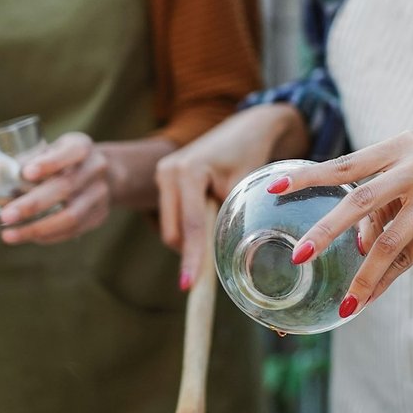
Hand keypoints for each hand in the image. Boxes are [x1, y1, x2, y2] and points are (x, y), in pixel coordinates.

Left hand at [0, 132, 110, 243]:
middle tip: (5, 216)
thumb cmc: (58, 162)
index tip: (27, 173)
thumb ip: (2, 167)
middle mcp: (95, 169)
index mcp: (81, 146)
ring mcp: (100, 194)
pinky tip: (28, 237)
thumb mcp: (39, 155)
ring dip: (38, 227)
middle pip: (66, 188)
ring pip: (71, 215)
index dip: (51, 162)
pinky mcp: (99, 215)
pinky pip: (73, 230)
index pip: (71, 151)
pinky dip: (48, 236)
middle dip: (33, 204)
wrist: (104, 175)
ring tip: (9, 235)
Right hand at [156, 103, 308, 290]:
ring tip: (217, 233)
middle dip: (189, 252)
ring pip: (171, 226)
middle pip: (173, 230)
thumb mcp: (244, 185)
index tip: (189, 285)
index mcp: (187, 172)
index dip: (192, 257)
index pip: (190, 225)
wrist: (246, 127)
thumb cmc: (250, 153)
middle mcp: (168, 172)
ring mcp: (163, 174)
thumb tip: (222, 255)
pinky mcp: (165, 179)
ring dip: (189, 239)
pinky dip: (188, 227)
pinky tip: (207, 225)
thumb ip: (231, 216)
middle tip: (209, 272)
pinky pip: (173, 215)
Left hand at [271, 132, 412, 313]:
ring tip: (347, 298)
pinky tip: (370, 297)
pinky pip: (411, 256)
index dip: (308, 177)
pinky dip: (388, 279)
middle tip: (300, 256)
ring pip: (389, 239)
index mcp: (401, 146)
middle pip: (361, 200)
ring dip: (364, 273)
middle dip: (326, 230)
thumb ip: (383, 202)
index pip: (346, 163)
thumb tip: (353, 244)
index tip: (274, 189)